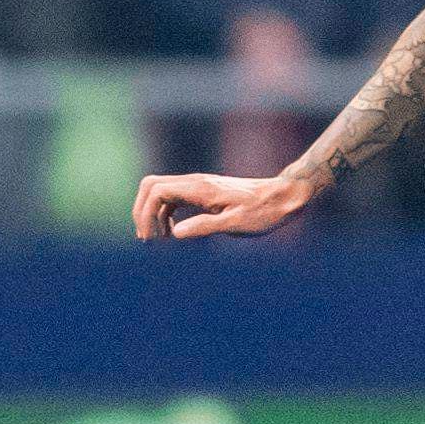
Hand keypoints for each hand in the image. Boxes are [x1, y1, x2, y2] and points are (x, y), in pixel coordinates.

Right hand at [133, 170, 311, 240]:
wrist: (283, 197)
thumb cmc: (263, 212)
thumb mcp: (235, 223)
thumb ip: (204, 226)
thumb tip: (174, 234)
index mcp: (200, 188)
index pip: (156, 191)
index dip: (146, 213)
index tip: (153, 239)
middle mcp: (195, 182)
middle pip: (150, 186)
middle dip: (142, 211)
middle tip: (148, 239)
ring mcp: (198, 186)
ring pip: (159, 192)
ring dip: (152, 214)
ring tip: (158, 240)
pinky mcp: (203, 192)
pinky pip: (173, 198)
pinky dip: (164, 213)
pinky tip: (172, 232)